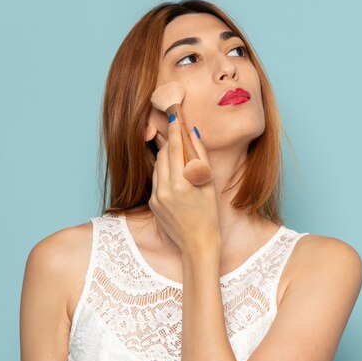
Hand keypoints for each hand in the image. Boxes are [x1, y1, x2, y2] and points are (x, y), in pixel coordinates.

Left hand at [148, 113, 220, 255]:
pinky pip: (157, 179)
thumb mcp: (209, 184)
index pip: (175, 149)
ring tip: (178, 150)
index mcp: (181, 184)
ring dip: (167, 155)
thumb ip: (200, 158)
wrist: (197, 243)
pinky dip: (164, 171)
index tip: (174, 117)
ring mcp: (156, 197)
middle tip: (177, 129)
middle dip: (171, 141)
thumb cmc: (209, 215)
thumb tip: (192, 134)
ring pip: (158, 166)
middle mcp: (164, 189)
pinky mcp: (152, 203)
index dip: (175, 131)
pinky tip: (174, 171)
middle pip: (164, 155)